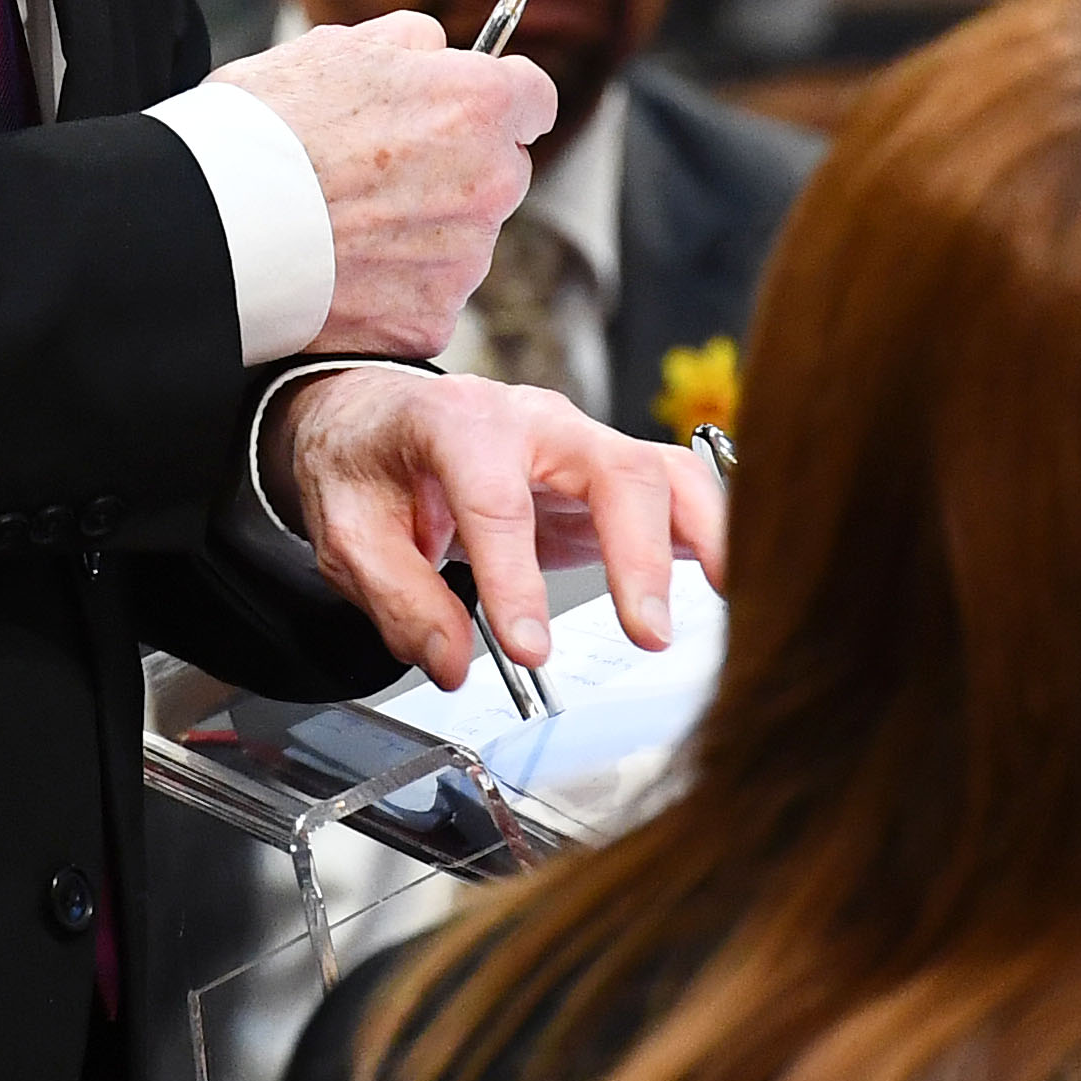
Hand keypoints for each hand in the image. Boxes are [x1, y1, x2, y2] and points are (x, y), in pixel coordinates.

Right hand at [209, 8, 553, 353]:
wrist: (211, 224)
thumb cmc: (266, 125)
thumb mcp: (337, 45)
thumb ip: (410, 42)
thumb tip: (438, 51)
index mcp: (478, 104)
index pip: (534, 98)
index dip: (496, 101)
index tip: (468, 111)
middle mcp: (492, 182)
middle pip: (499, 172)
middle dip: (456, 169)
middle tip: (378, 172)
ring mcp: (465, 259)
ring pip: (463, 239)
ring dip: (423, 231)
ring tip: (343, 224)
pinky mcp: (430, 321)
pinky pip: (427, 298)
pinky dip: (393, 290)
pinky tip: (338, 271)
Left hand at [269, 365, 726, 691]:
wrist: (373, 418)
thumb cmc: (365, 466)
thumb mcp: (347, 533)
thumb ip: (399, 600)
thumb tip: (452, 662)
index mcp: (456, 423)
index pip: (496, 498)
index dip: (515, 577)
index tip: (529, 650)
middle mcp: (534, 420)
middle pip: (612, 468)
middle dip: (637, 554)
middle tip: (647, 635)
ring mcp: (580, 441)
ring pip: (662, 471)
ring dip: (703, 533)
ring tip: (729, 598)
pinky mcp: (606, 471)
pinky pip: (674, 489)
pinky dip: (712, 529)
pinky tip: (733, 580)